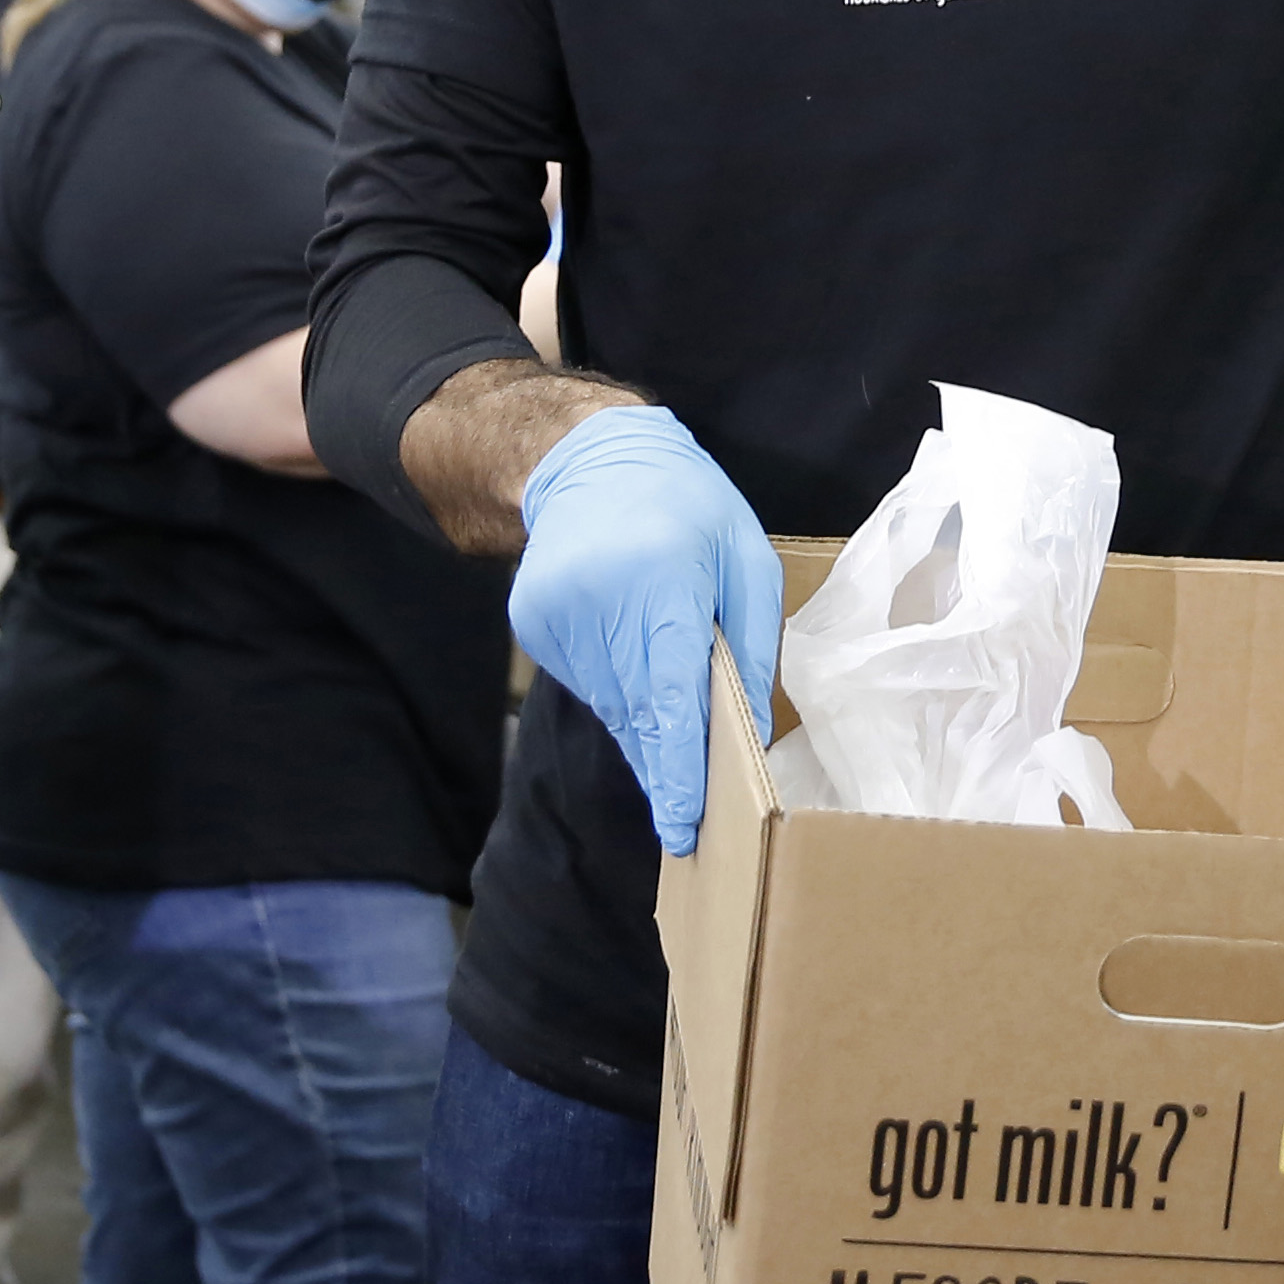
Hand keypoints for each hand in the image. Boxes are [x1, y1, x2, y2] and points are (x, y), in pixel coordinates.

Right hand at [511, 405, 786, 856]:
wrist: (591, 459)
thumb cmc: (688, 507)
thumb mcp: (746, 559)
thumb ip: (752, 646)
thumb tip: (750, 732)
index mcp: (660, 582)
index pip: (669, 695)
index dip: (677, 767)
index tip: (683, 824)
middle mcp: (598, 603)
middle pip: (637, 713)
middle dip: (666, 766)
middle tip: (688, 817)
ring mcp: (555, 616)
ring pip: (610, 706)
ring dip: (644, 731)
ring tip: (672, 743)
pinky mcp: (532, 625)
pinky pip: (586, 683)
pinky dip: (616, 692)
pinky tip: (633, 667)